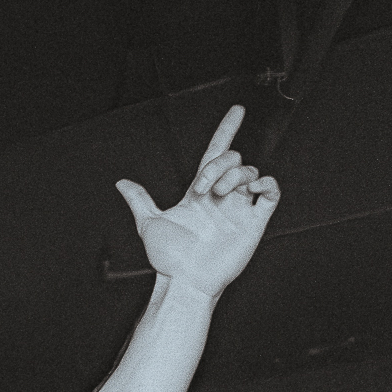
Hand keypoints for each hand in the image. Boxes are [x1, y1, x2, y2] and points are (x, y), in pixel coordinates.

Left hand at [115, 106, 279, 298]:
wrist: (186, 280)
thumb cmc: (170, 258)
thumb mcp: (150, 223)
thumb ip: (140, 200)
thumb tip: (121, 183)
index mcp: (201, 192)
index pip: (216, 152)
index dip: (226, 130)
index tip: (236, 111)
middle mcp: (221, 196)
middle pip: (232, 159)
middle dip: (218, 165)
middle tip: (203, 188)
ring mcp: (239, 207)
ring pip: (249, 172)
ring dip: (234, 176)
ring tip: (219, 195)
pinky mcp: (254, 221)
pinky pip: (271, 193)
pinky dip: (266, 184)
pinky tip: (251, 189)